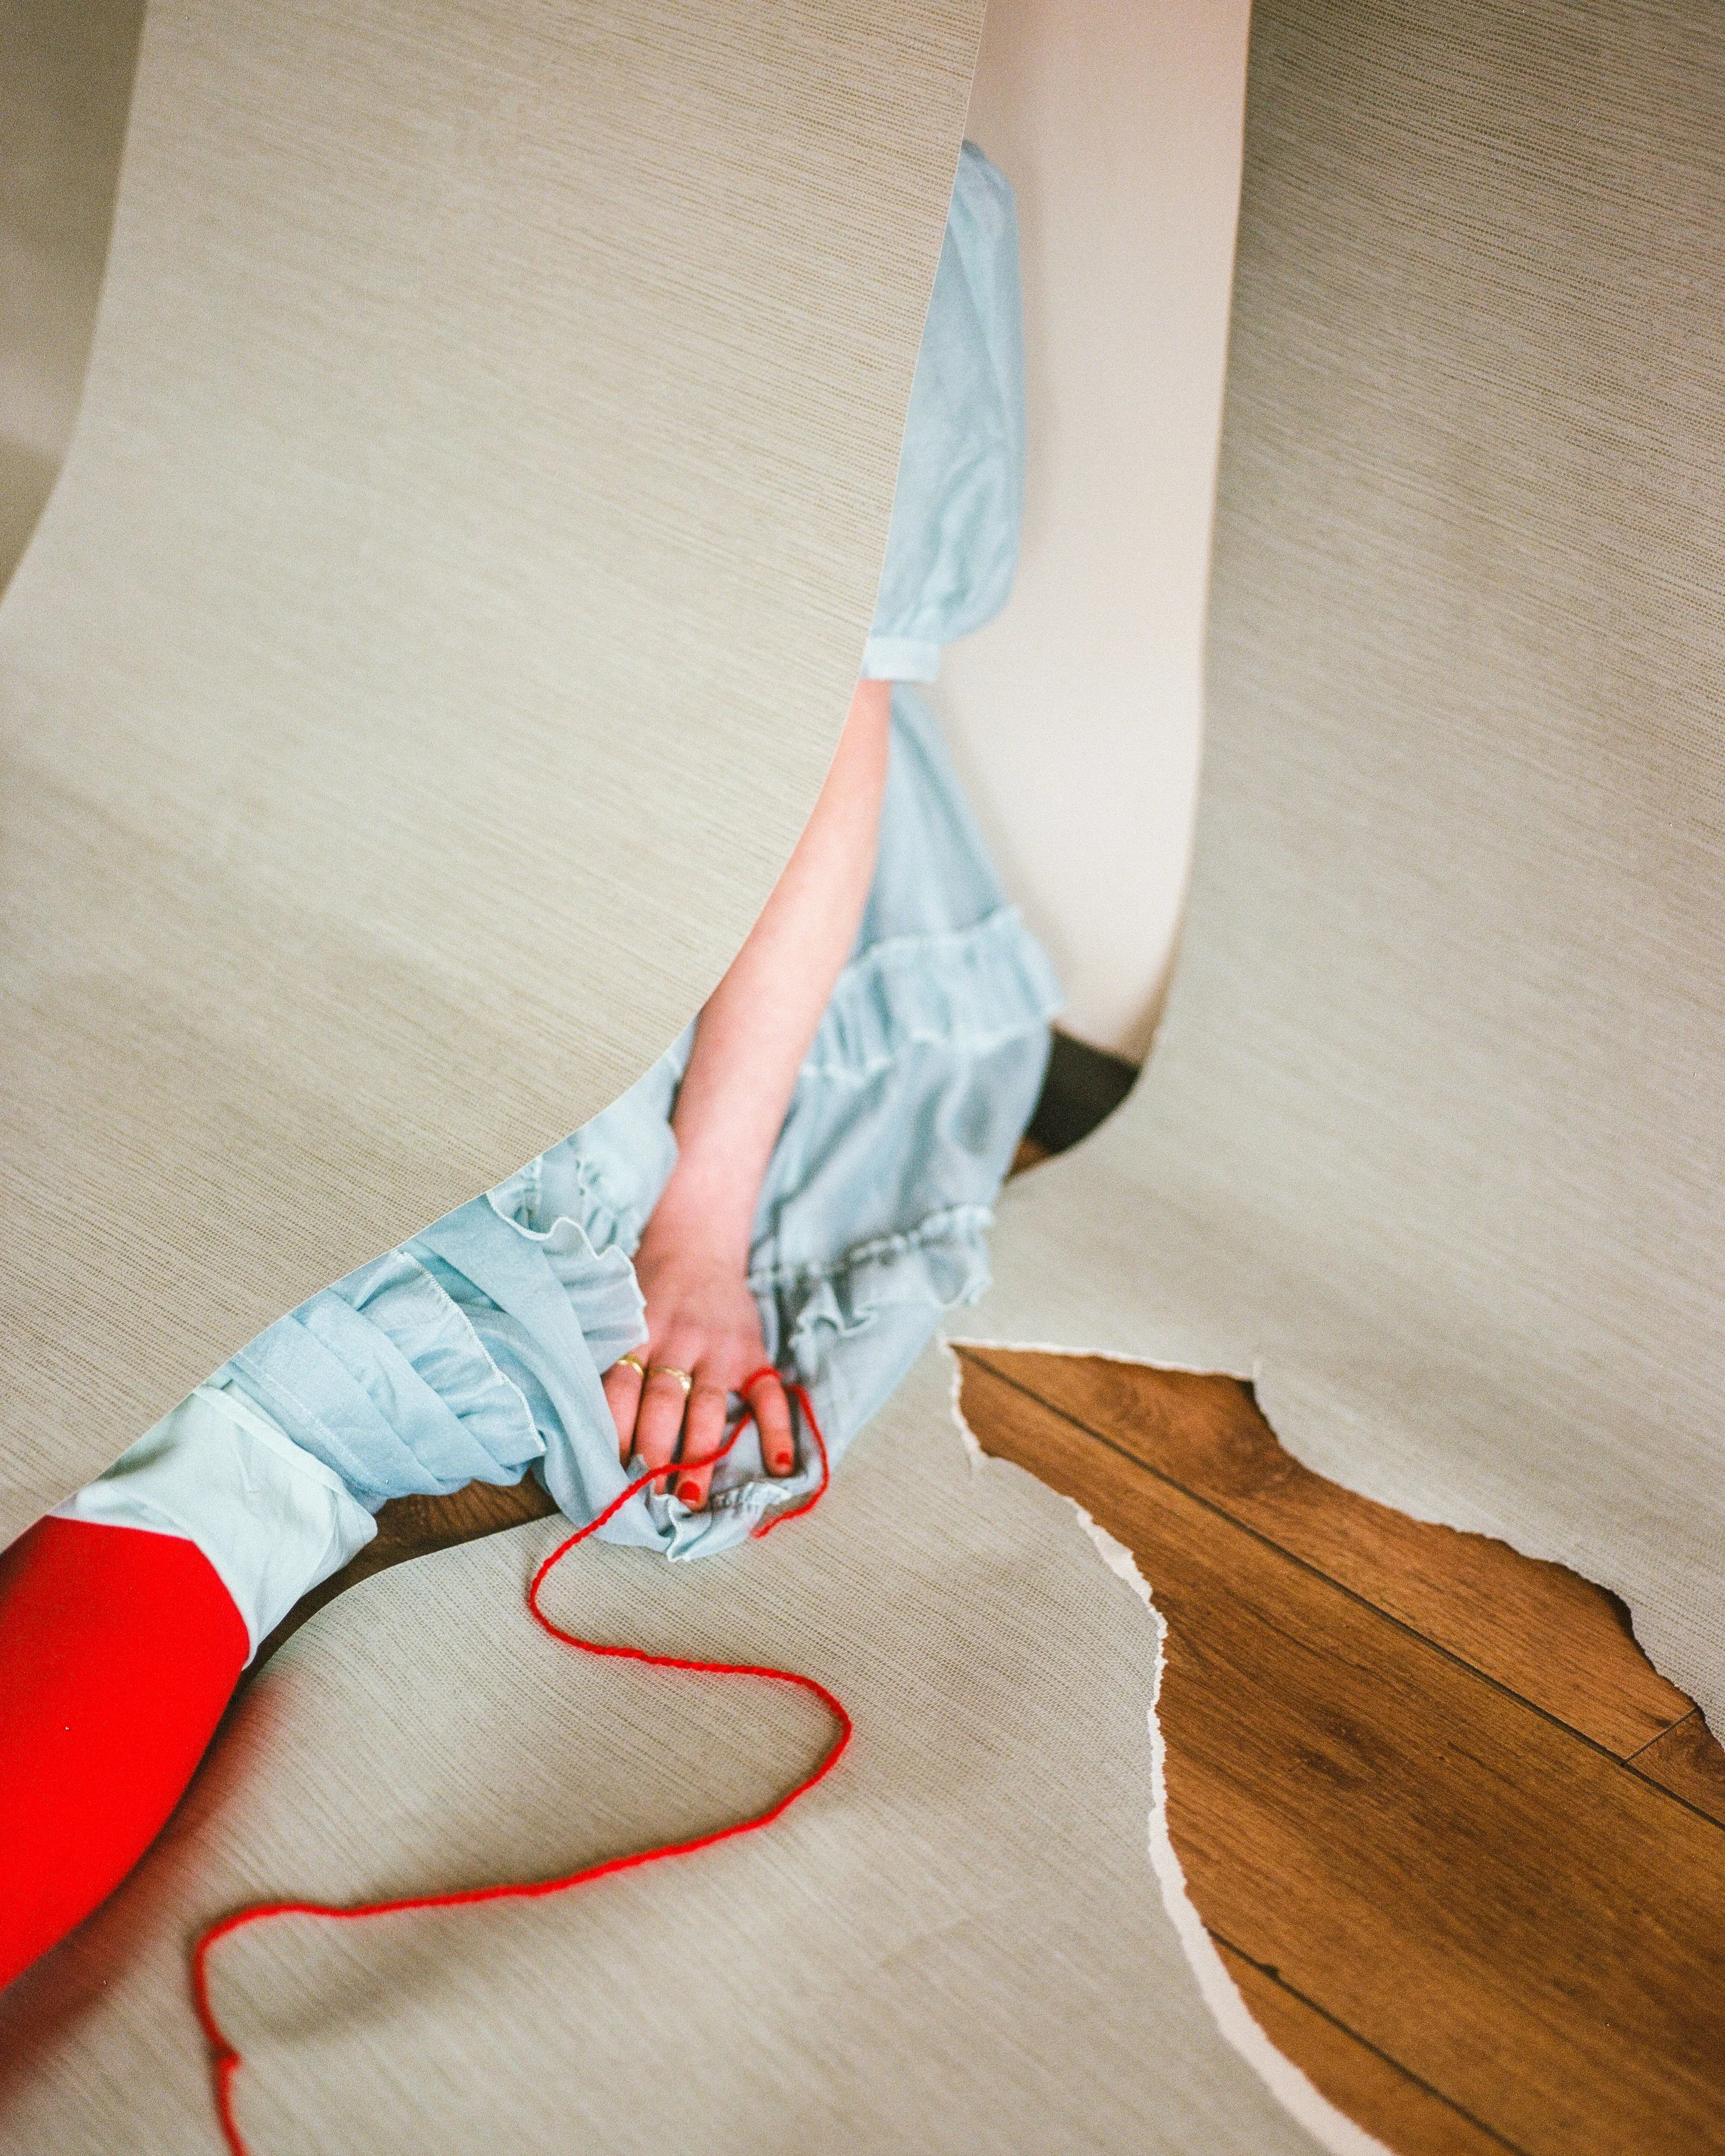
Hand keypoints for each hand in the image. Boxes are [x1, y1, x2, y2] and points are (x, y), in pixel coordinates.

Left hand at [601, 1223, 794, 1508]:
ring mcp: (718, 1349)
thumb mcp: (620, 1315)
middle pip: (662, 1403)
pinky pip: (768, 1395)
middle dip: (653, 1453)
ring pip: (706, 1406)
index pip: (620, 1388)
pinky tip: (779, 1466)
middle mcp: (677, 1342)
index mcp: (637, 1335)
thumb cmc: (648, 1292)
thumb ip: (610, 1361)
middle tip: (645, 1499)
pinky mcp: (753, 1353)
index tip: (606, 1474)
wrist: (697, 1244)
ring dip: (699, 1455)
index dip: (613, 1431)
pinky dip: (776, 1430)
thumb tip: (581, 1428)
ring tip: (689, 1498)